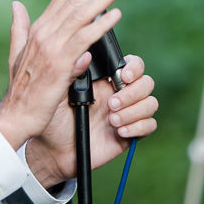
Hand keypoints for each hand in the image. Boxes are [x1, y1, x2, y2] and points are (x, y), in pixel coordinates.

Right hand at [0, 0, 131, 150]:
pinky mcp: (61, 64)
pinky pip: (84, 39)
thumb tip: (17, 5)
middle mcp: (44, 33)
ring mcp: (52, 47)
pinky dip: (101, 25)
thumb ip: (19, 28)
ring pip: (82, 13)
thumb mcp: (16, 53)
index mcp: (37, 29)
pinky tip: (116, 15)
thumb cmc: (21, 88)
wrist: (17, 115)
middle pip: (76, 0)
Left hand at [24, 56, 157, 186]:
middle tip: (110, 104)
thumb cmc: (53, 116)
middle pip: (146, 82)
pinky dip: (138, 127)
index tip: (123, 76)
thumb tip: (85, 54)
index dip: (134, 67)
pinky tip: (119, 131)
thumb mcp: (57, 90)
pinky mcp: (130, 132)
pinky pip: (150, 125)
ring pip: (150, 103)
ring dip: (134, 111)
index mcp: (105, 78)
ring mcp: (127, 113)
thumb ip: (71, 71)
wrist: (53, 148)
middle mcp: (119, 93)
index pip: (132, 64)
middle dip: (132, 93)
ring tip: (111, 120)